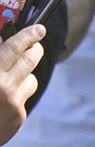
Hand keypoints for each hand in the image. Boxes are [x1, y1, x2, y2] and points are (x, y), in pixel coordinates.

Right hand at [0, 24, 41, 144]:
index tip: (39, 29)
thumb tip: (2, 41)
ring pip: (31, 79)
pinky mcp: (18, 117)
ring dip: (24, 73)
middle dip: (34, 49)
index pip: (14, 47)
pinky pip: (23, 97)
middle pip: (30, 60)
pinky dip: (16, 93)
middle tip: (34, 44)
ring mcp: (13, 103)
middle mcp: (2, 86)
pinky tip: (2, 98)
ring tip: (12, 74)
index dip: (28, 35)